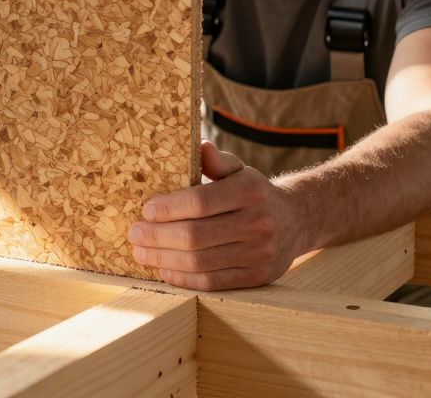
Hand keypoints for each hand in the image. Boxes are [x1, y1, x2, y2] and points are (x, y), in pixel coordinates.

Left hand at [127, 140, 304, 289]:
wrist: (297, 220)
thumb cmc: (254, 193)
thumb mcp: (239, 170)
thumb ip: (217, 161)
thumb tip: (201, 147)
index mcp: (249, 191)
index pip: (200, 202)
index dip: (168, 208)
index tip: (145, 210)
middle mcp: (257, 223)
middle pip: (195, 236)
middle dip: (157, 236)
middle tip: (134, 234)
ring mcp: (259, 253)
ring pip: (200, 262)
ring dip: (163, 259)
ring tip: (141, 252)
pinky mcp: (257, 277)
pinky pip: (212, 282)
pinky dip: (183, 278)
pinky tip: (164, 269)